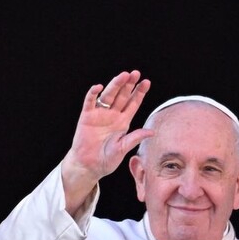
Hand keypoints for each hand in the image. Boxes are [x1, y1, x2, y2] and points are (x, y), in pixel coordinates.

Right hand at [61, 70, 151, 212]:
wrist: (89, 166)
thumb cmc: (106, 159)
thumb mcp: (123, 149)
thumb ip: (135, 138)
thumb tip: (151, 132)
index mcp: (123, 122)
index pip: (133, 104)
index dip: (139, 93)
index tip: (146, 82)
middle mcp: (112, 115)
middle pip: (122, 96)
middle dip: (129, 84)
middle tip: (135, 73)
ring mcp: (99, 115)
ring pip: (108, 96)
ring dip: (115, 85)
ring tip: (123, 75)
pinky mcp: (87, 117)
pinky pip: (90, 102)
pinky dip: (93, 94)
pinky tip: (98, 87)